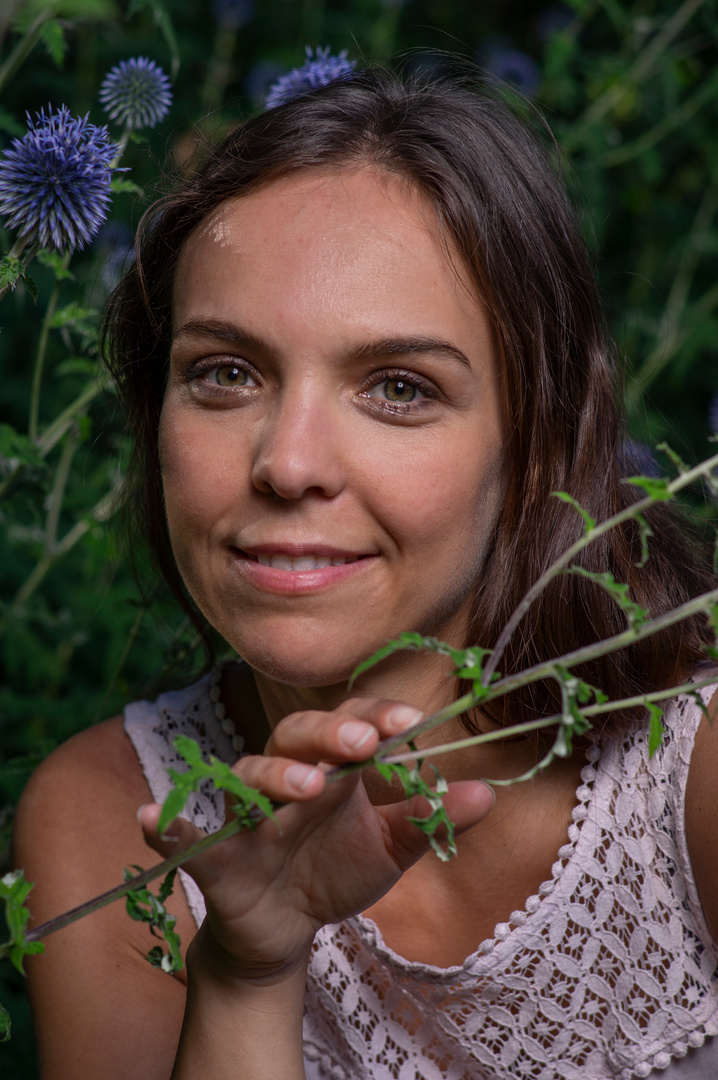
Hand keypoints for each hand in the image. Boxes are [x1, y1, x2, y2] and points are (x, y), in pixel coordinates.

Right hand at [140, 698, 494, 982]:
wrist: (286, 928)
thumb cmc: (335, 869)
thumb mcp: (391, 849)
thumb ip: (431, 821)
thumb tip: (488, 793)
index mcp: (332, 765)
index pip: (351, 725)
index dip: (376, 718)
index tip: (410, 722)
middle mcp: (287, 776)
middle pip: (297, 735)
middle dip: (329, 734)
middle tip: (364, 743)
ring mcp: (250, 814)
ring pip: (250, 776)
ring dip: (275, 776)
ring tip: (308, 787)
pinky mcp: (218, 858)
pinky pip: (188, 838)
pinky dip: (167, 829)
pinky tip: (150, 818)